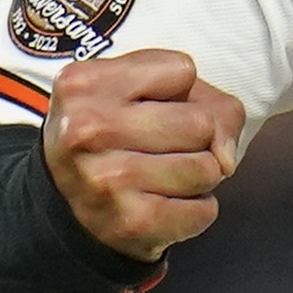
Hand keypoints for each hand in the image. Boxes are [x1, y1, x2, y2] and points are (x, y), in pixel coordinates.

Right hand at [43, 48, 245, 262]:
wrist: (67, 206)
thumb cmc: (116, 137)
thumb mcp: (144, 94)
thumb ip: (207, 101)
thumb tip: (226, 156)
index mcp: (84, 84)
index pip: (183, 70)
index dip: (179, 92)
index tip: (150, 107)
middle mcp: (87, 129)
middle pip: (200, 123)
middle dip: (197, 138)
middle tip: (161, 149)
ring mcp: (107, 179)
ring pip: (207, 169)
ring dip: (198, 176)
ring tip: (163, 177)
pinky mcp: (130, 222)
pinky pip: (204, 210)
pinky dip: (196, 209)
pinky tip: (164, 205)